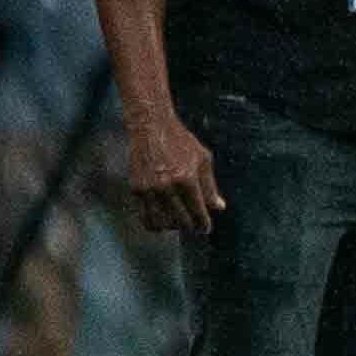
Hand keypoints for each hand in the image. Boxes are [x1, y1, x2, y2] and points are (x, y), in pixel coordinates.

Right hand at [128, 108, 224, 236]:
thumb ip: (210, 186)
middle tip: (194, 227)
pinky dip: (154, 223)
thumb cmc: (181, 142)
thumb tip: (219, 208)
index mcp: (187, 179)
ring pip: (161, 223)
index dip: (203, 224)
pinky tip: (162, 221)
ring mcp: (150, 189)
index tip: (205, 229)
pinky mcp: (136, 189)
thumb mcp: (203, 159)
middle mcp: (167, 186)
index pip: (198, 212)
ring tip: (178, 223)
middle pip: (181, 220)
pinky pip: (144, 216)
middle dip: (190, 227)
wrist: (150, 127)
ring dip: (171, 227)